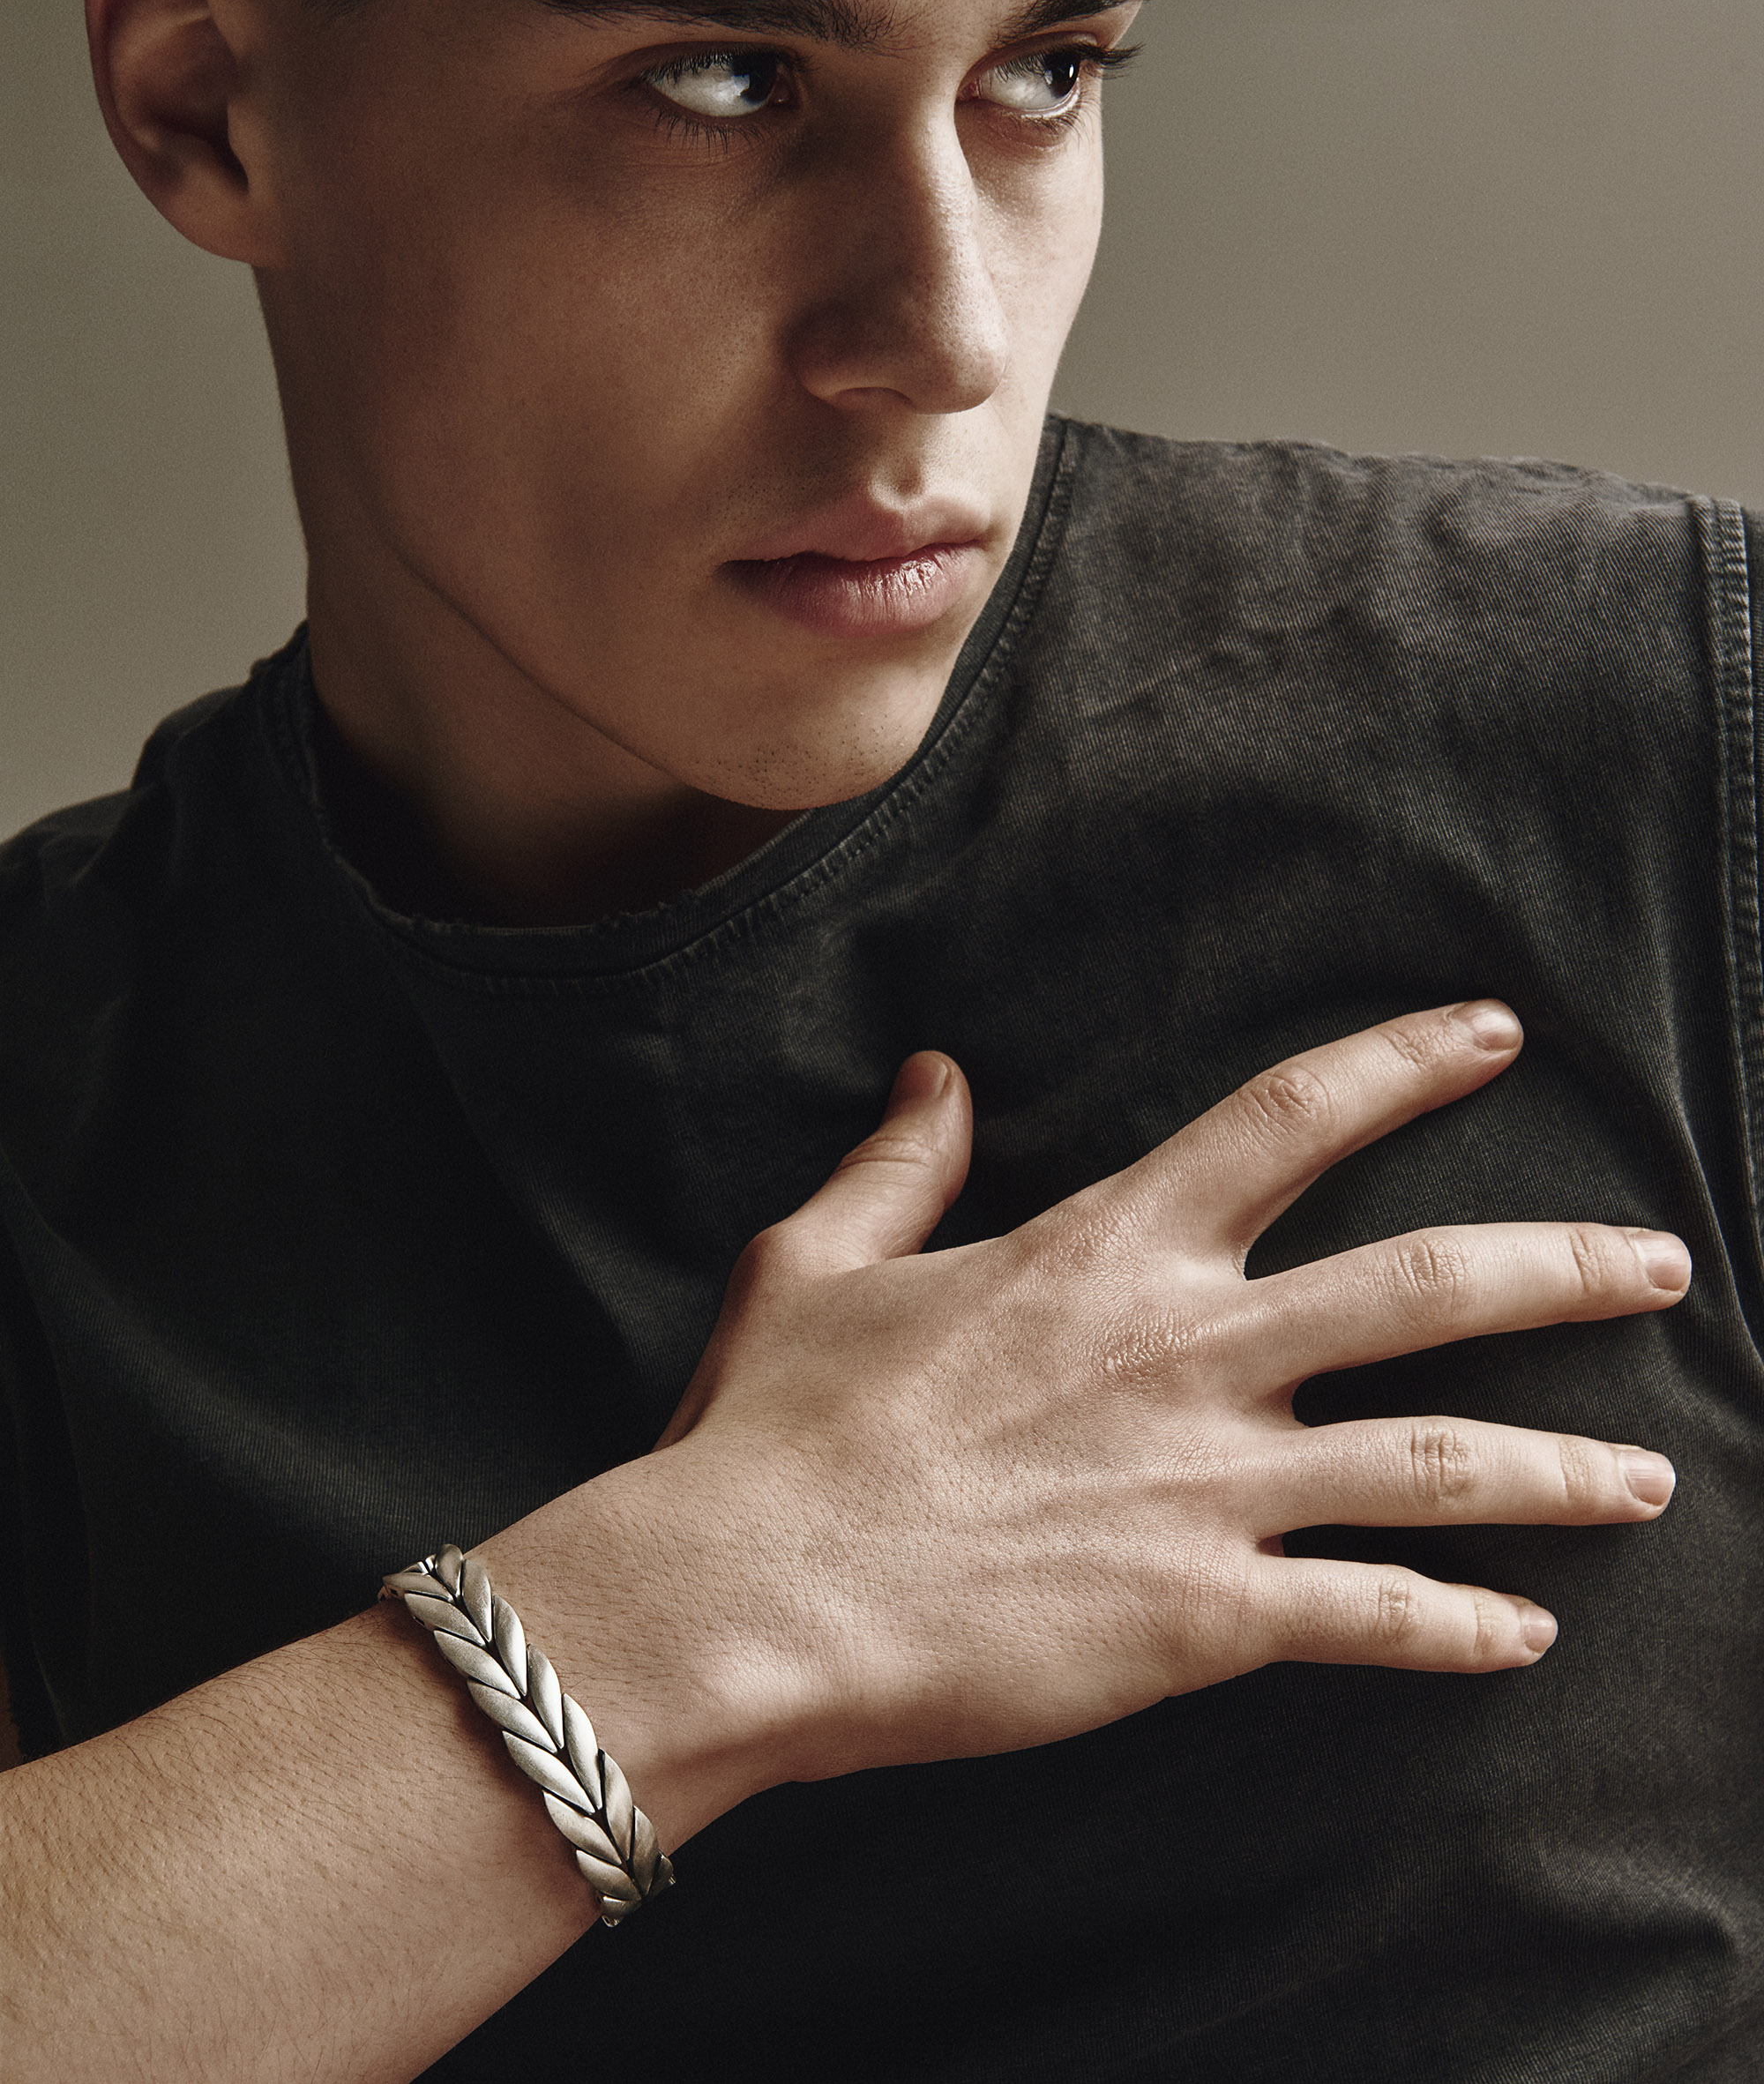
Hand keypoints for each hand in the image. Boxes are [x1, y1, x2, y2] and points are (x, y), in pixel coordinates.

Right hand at [640, 1001, 1684, 1791]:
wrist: (747, 1594)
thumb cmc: (774, 1430)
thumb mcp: (815, 1262)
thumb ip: (898, 1165)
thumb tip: (936, 1077)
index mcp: (1104, 1250)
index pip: (1289, 1119)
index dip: (1404, 1064)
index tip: (1492, 1033)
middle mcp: (1189, 1352)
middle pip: (1425, 1288)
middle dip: (1562, 1267)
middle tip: (1660, 1264)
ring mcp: (1208, 1486)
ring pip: (1441, 1464)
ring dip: (1562, 1470)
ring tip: (1649, 1476)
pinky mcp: (1201, 1618)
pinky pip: (1372, 1617)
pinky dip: (1460, 1627)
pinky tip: (1526, 1635)